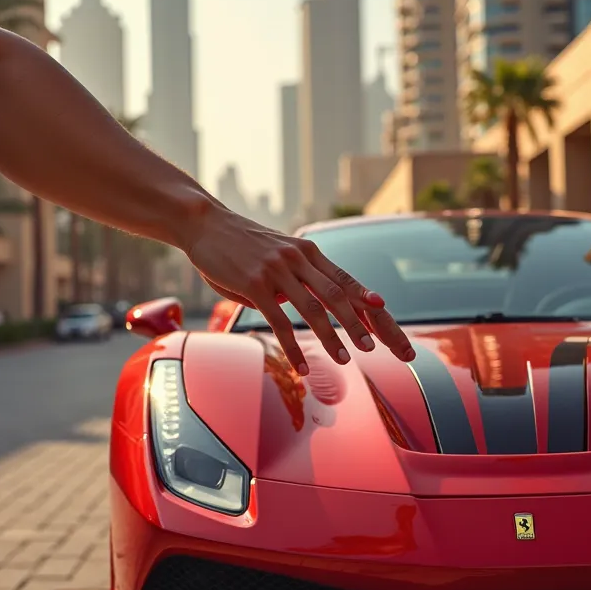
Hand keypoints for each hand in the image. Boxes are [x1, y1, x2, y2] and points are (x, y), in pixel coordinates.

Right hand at [185, 202, 415, 374]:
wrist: (206, 224)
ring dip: (331, 337)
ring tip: (345, 359)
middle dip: (358, 324)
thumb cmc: (240, 244)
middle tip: (373, 348)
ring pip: (313, 310)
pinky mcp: (254, 285)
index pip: (344, 278)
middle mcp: (298, 258)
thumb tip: (306, 307)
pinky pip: (279, 322)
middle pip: (337, 295)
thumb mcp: (276, 253)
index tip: (384, 314)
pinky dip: (293, 347)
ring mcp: (277, 270)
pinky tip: (301, 366)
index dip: (366, 297)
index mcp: (307, 251)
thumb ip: (295, 278)